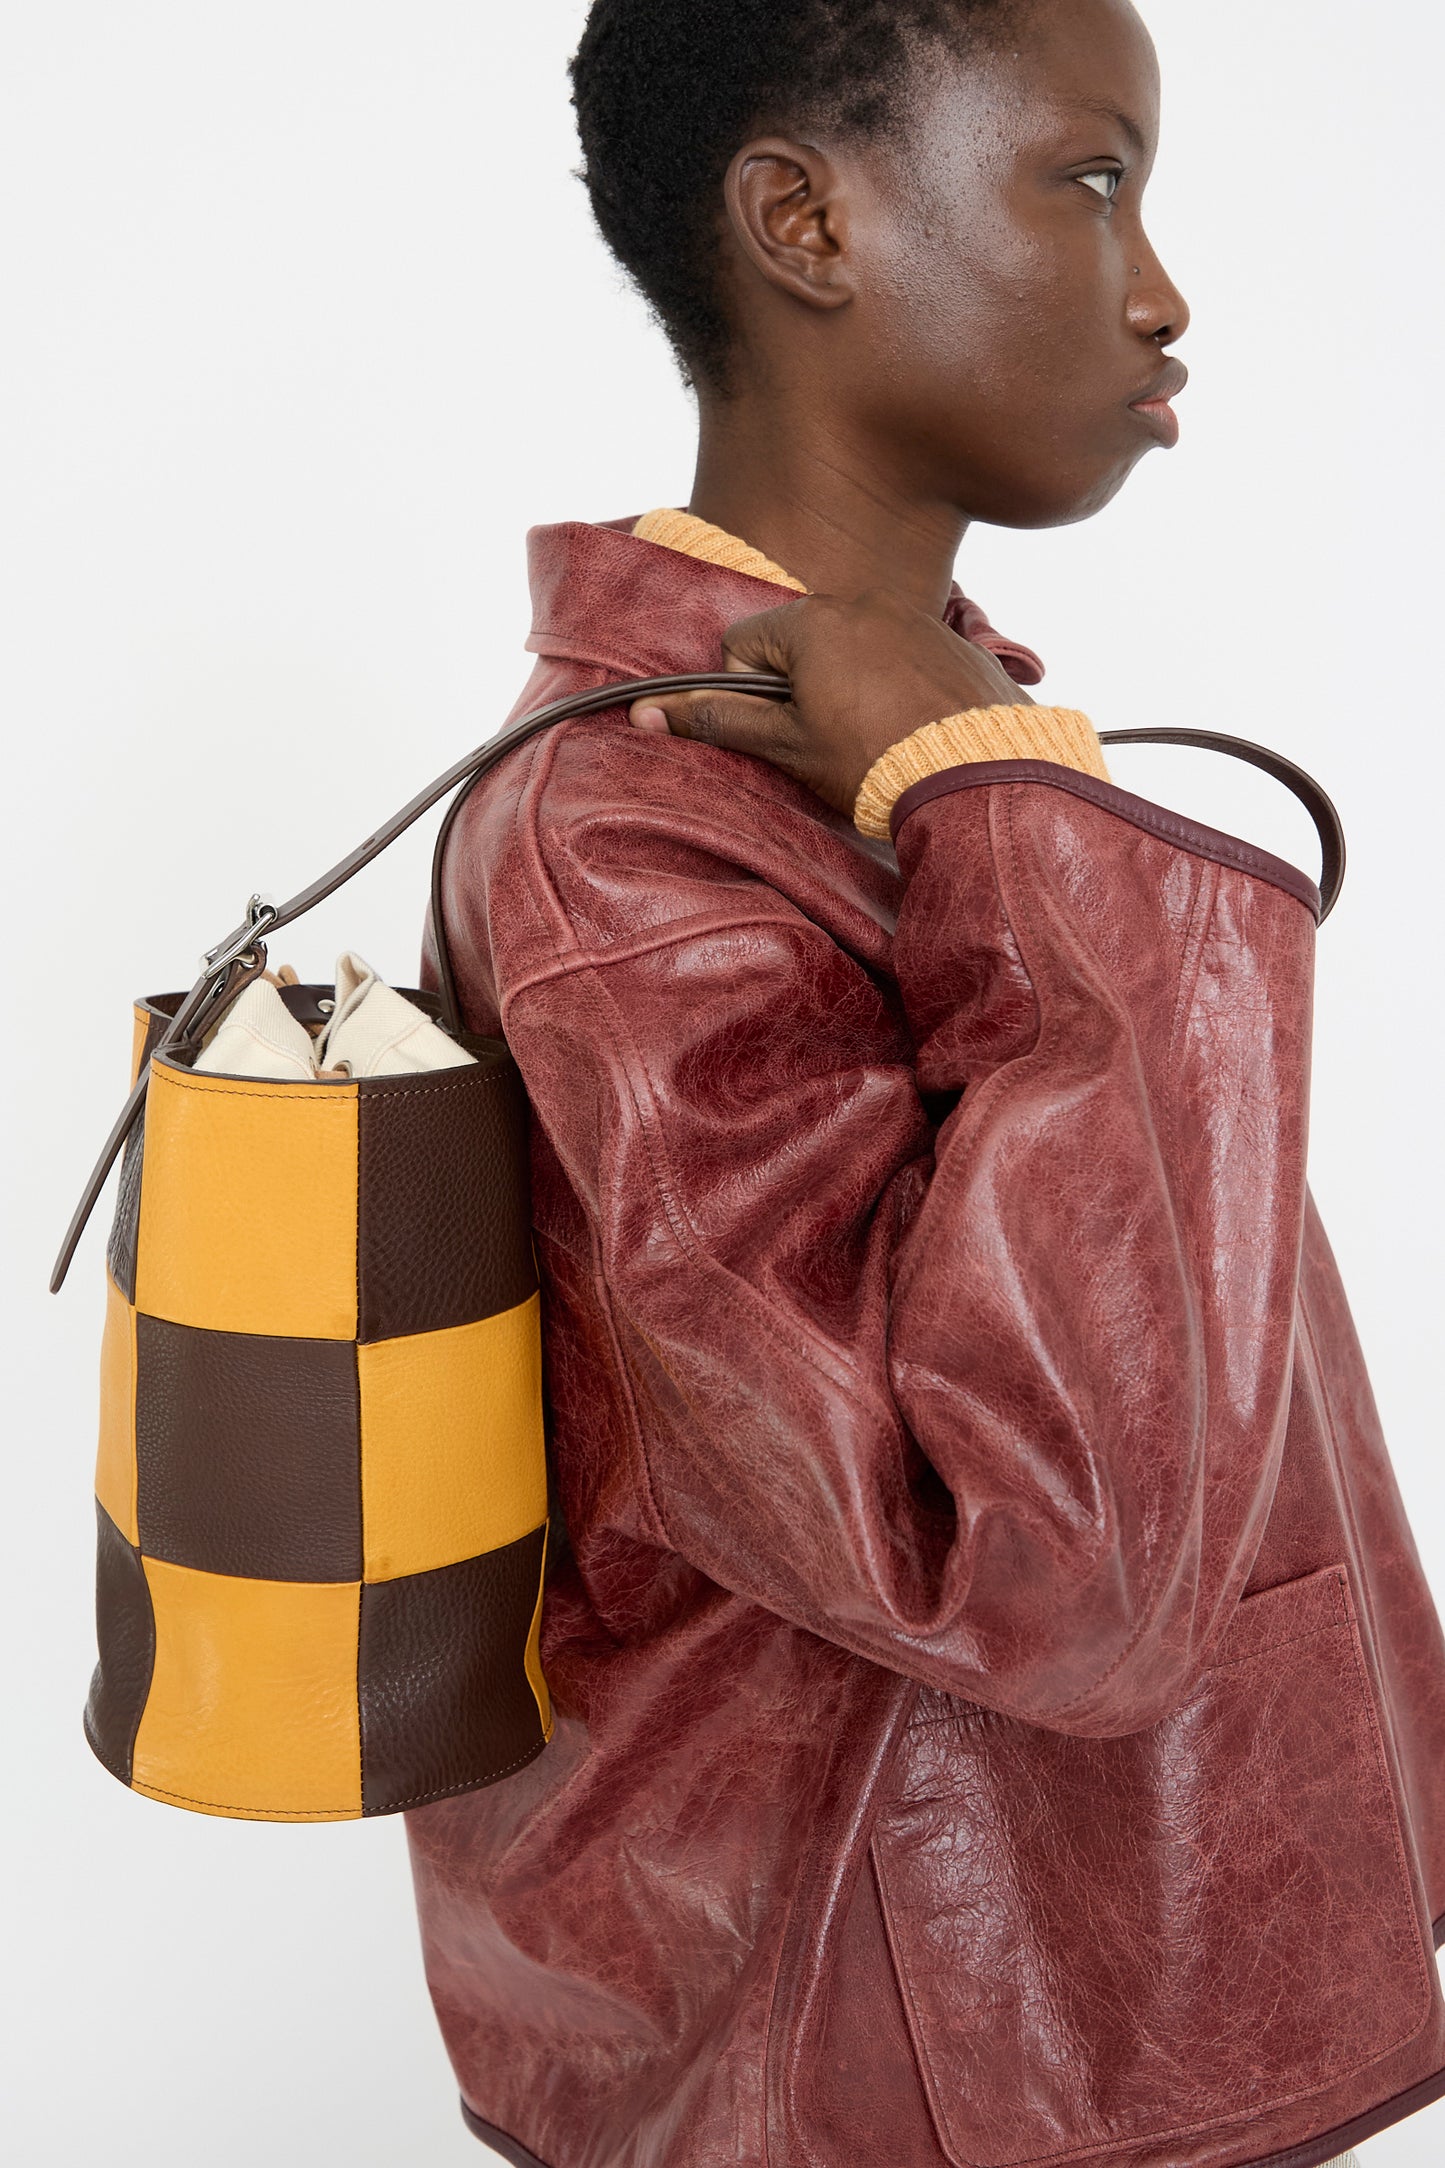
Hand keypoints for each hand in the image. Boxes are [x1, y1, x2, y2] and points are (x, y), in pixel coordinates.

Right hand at [629, 588, 1032, 817]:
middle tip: (828, 740)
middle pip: (800, 642)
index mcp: (811, 620)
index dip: (749, 694)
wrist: (978, 775)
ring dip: (849, 685)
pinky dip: (899, 685)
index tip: (781, 729)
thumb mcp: (787, 745)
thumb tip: (647, 712)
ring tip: (875, 736)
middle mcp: (863, 601)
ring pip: (854, 648)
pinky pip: (905, 656)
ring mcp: (915, 616)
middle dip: (800, 687)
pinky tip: (914, 726)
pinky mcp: (954, 641)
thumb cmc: (873, 760)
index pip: (744, 644)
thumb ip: (718, 720)